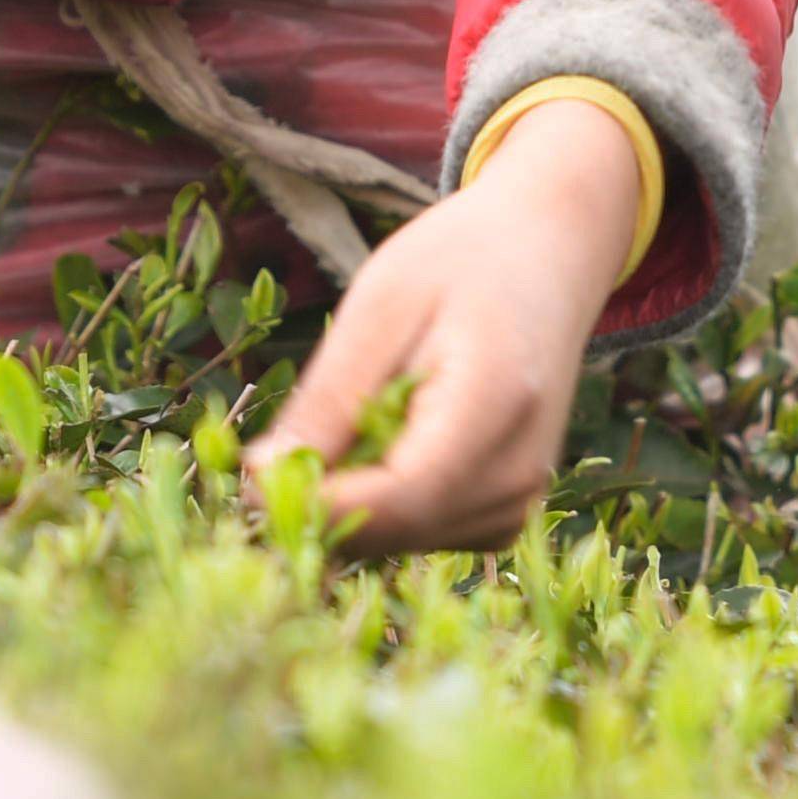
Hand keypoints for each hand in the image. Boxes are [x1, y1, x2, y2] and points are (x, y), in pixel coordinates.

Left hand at [251, 99, 641, 555]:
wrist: (547, 256)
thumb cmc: (460, 262)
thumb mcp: (381, 305)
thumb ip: (328, 399)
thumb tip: (261, 479)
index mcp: (496, 404)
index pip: (401, 498)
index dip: (315, 502)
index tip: (250, 471)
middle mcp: (522, 470)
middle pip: (393, 530)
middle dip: (318, 504)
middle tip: (271, 450)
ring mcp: (521, 499)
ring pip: (398, 542)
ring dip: (348, 503)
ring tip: (343, 425)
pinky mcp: (508, 513)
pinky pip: (419, 534)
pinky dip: (380, 503)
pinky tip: (380, 445)